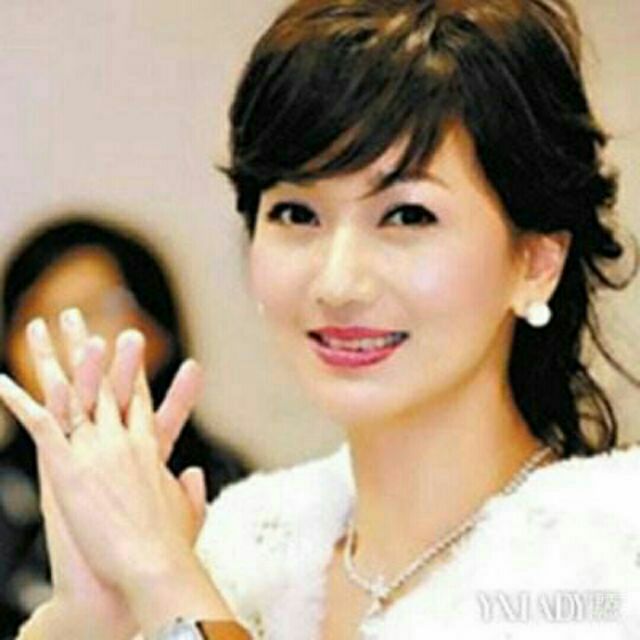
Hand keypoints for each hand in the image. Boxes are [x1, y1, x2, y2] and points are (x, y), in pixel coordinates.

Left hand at [12, 309, 205, 637]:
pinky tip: (2, 380)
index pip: (134, 393)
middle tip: (74, 315)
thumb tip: (193, 475)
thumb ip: (190, 489)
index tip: (120, 340)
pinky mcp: (68, 464)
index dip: (125, 365)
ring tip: (37, 326)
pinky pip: (40, 423)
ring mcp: (96, 445)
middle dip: (86, 345)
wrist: (154, 562)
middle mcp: (122, 434)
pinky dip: (19, 400)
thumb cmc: (172, 544)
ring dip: (50, 356)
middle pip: (101, 379)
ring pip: (70, 389)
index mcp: (147, 444)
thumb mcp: (187, 512)